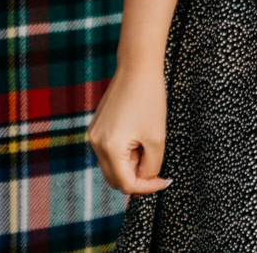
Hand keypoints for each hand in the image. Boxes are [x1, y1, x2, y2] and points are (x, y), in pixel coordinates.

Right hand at [88, 62, 171, 196]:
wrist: (137, 68)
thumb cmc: (149, 99)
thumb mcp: (157, 138)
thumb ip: (151, 166)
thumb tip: (145, 180)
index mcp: (110, 148)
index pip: (126, 184)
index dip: (148, 188)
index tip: (164, 181)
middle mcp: (95, 144)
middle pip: (116, 179)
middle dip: (138, 177)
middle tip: (157, 164)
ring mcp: (93, 135)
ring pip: (112, 166)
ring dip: (131, 164)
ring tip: (146, 142)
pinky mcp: (96, 127)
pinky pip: (109, 151)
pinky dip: (124, 152)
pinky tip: (137, 135)